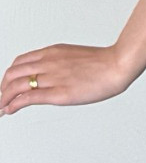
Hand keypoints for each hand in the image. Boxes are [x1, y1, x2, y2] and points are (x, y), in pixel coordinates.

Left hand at [0, 43, 134, 116]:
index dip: (8, 75)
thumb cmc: (104, 63)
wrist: (118, 65)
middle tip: (1, 98)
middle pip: (12, 74)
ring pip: (15, 86)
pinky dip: (13, 104)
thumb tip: (53, 73)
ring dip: (3, 98)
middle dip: (2, 87)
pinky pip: (27, 98)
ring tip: (1, 107)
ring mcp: (52, 77)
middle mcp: (48, 62)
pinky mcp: (58, 93)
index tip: (6, 86)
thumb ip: (59, 63)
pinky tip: (9, 110)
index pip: (19, 62)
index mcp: (52, 52)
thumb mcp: (75, 56)